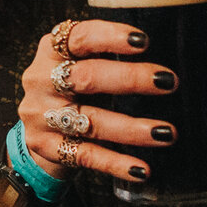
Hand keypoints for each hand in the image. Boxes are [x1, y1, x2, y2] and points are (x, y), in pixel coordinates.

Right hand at [16, 19, 175, 183]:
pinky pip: (85, 155)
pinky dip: (115, 163)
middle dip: (131, 79)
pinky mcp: (44, 146)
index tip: (143, 42)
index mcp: (51, 50)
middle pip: (86, 77)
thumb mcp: (81, 62)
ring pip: (90, 121)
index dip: (110, 37)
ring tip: (166, 133)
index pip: (79, 37)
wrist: (37, 128)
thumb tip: (161, 64)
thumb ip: (107, 55)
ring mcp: (40, 115)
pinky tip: (141, 169)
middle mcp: (41, 79)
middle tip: (169, 82)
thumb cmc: (74, 88)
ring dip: (132, 128)